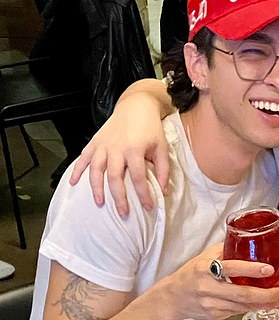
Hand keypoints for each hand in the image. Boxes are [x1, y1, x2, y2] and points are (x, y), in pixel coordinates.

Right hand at [69, 94, 168, 216]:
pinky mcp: (95, 141)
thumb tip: (163, 191)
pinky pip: (83, 157)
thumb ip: (163, 170)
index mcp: (135, 150)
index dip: (144, 194)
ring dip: (96, 187)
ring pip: (96, 169)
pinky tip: (73, 182)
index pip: (138, 178)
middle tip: (123, 213)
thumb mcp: (161, 147)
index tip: (148, 207)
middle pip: (115, 177)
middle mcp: (117, 148)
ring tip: (100, 202)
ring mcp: (104, 145)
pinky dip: (77, 169)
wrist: (136, 106)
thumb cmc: (150, 128)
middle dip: (119, 197)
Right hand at [161, 244, 278, 319]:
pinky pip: (238, 312)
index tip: (269, 269)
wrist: (173, 298)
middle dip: (266, 295)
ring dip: (264, 303)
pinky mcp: (215, 315)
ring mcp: (212, 304)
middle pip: (242, 294)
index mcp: (206, 268)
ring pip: (243, 306)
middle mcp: (208, 288)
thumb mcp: (205, 256)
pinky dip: (253, 307)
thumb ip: (226, 249)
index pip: (232, 268)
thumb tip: (249, 238)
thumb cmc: (191, 273)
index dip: (252, 269)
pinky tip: (265, 303)